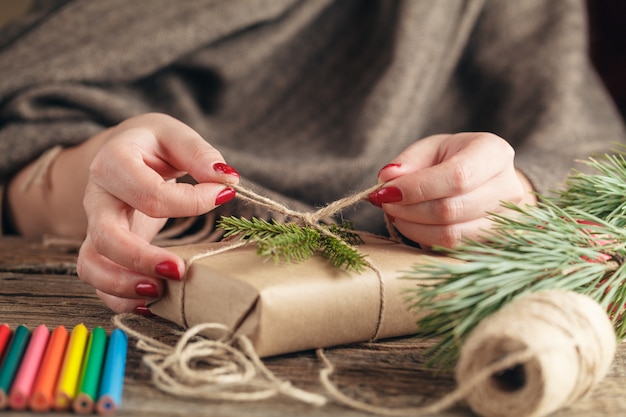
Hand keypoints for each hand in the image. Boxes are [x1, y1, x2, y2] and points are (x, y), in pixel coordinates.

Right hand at [76, 113, 239, 312]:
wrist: (124, 152)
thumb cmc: (152, 145)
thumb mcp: (174, 134)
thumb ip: (199, 153)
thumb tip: (225, 180)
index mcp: (113, 163)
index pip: (149, 194)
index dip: (191, 201)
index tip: (224, 195)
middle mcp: (97, 198)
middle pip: (107, 237)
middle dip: (142, 259)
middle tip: (180, 270)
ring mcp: (95, 227)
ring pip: (92, 265)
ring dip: (123, 286)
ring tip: (161, 293)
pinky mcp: (103, 248)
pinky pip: (99, 279)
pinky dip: (118, 298)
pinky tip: (152, 302)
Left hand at [368, 132, 535, 247]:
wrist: (483, 182)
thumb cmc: (452, 160)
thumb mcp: (430, 149)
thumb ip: (408, 161)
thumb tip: (387, 179)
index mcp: (494, 153)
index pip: (457, 176)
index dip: (417, 188)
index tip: (386, 191)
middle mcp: (509, 188)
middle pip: (452, 209)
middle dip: (409, 209)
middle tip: (385, 202)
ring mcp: (506, 222)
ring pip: (452, 235)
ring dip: (413, 228)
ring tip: (396, 213)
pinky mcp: (495, 246)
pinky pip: (453, 251)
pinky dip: (425, 240)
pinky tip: (413, 226)